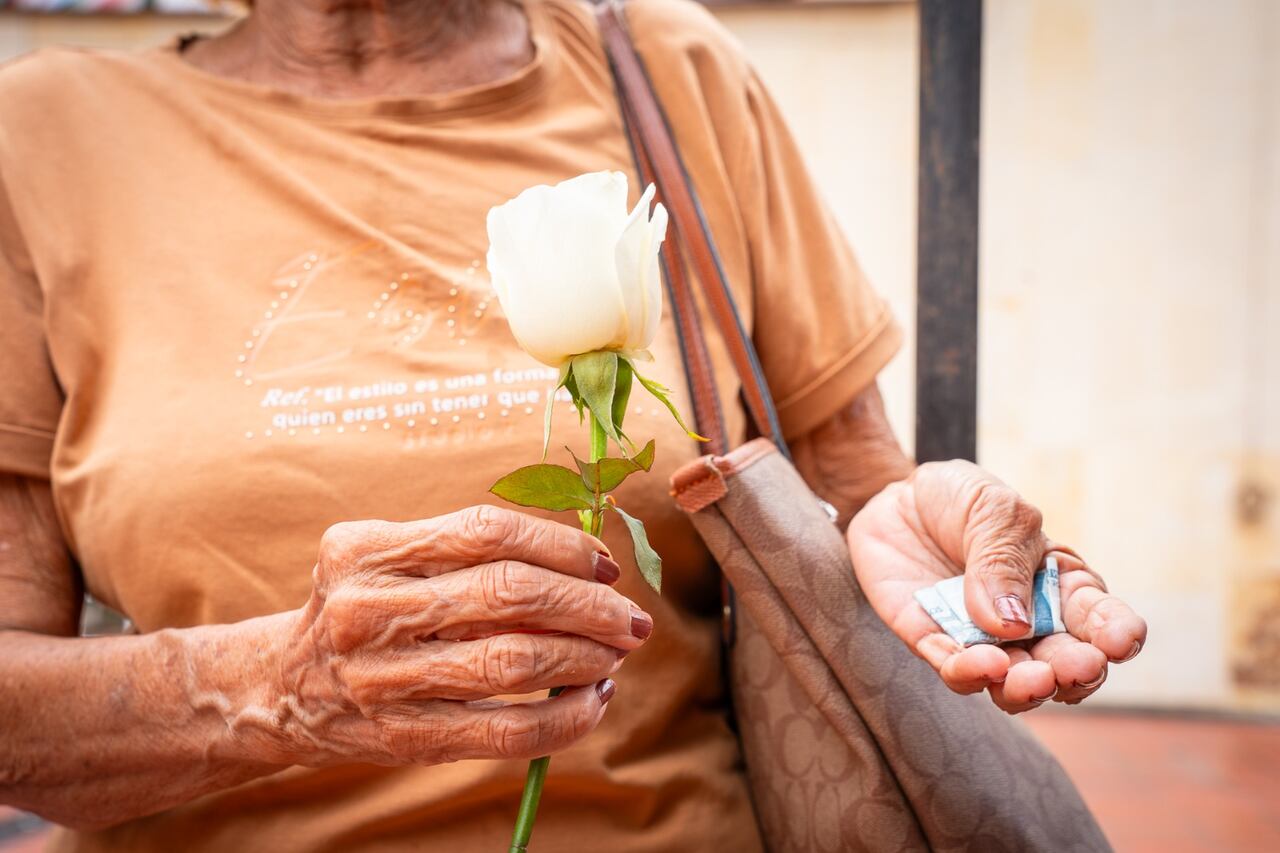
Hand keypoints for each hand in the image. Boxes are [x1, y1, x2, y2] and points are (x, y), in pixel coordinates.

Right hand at [242, 506, 648, 765]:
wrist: (280, 689)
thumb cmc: (360, 611)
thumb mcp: (387, 561)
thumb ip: (465, 552)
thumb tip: (584, 563)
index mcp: (367, 549)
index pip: (486, 531)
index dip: (559, 544)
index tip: (602, 564)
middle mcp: (369, 608)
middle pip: (508, 593)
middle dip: (588, 605)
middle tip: (630, 616)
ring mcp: (384, 678)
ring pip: (514, 662)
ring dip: (585, 656)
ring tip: (618, 653)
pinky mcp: (405, 737)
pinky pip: (507, 732)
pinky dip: (565, 718)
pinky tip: (592, 700)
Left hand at [846, 460, 1146, 713]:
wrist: (895, 497)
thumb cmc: (959, 501)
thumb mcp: (992, 509)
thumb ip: (1004, 560)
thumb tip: (1014, 623)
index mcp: (1059, 583)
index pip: (1098, 616)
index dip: (1117, 633)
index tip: (1120, 643)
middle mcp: (1028, 622)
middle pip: (1062, 662)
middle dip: (1074, 672)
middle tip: (1075, 668)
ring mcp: (981, 638)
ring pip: (1012, 682)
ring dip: (1026, 689)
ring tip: (1029, 680)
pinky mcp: (933, 642)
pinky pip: (954, 670)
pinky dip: (969, 674)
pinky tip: (981, 666)